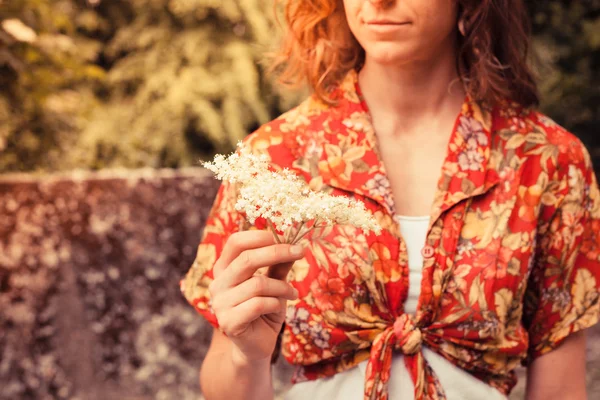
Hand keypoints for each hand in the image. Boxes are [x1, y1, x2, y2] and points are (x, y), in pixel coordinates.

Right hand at [208, 230, 304, 364]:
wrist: (256, 345)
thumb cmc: (264, 310)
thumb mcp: (274, 283)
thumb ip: (279, 265)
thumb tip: (294, 244)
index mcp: (224, 269)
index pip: (236, 243)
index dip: (259, 236)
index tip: (283, 237)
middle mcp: (218, 284)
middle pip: (246, 260)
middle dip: (277, 253)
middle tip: (300, 251)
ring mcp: (220, 304)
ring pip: (257, 284)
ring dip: (282, 287)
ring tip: (292, 293)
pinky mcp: (229, 322)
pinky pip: (258, 304)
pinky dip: (276, 303)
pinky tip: (280, 307)